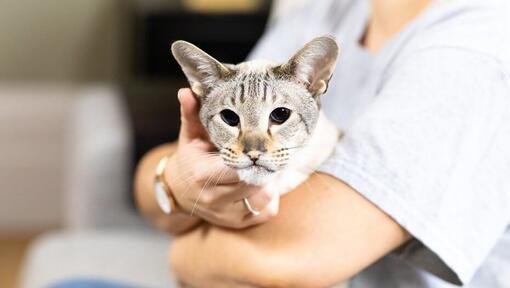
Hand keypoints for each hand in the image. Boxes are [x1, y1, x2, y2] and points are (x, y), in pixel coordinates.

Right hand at [165, 88, 276, 228]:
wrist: (180, 191)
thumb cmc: (191, 157)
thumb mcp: (190, 135)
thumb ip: (191, 113)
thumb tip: (186, 91)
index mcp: (203, 174)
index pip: (238, 167)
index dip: (253, 155)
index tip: (261, 143)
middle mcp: (214, 198)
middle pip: (255, 182)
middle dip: (265, 166)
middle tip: (270, 152)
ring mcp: (226, 214)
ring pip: (264, 198)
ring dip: (269, 182)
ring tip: (263, 167)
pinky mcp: (237, 224)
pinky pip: (266, 212)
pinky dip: (269, 198)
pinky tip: (260, 184)